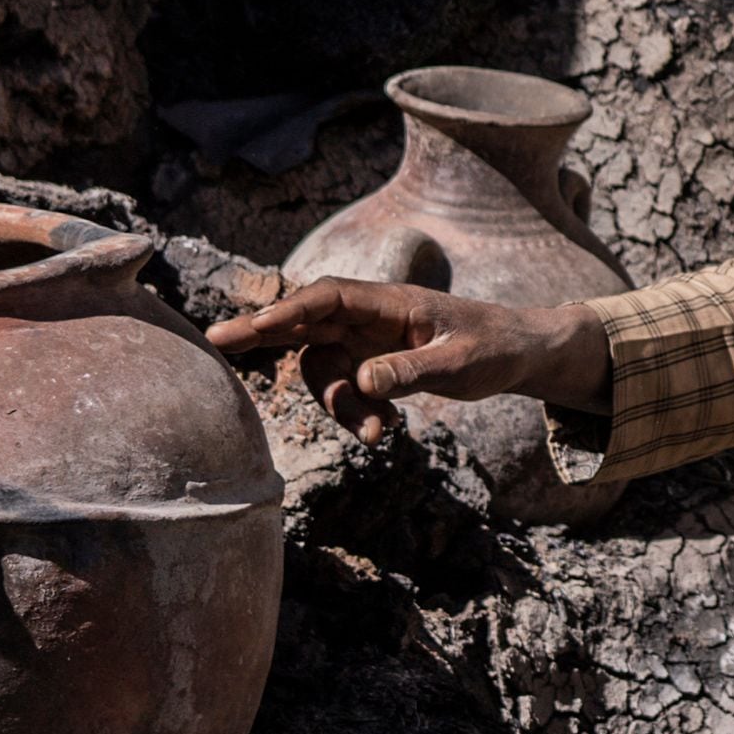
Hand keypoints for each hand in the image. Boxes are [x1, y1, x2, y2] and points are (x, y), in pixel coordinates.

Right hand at [207, 279, 611, 416]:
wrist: (519, 354)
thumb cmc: (495, 349)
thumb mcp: (461, 365)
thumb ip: (413, 372)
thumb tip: (365, 382)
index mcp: (391, 302)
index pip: (329, 298)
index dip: (289, 310)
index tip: (253, 326)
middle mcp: (371, 317)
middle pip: (304, 321)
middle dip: (261, 332)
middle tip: (215, 341)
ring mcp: (368, 340)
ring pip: (323, 368)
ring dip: (338, 405)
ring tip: (379, 435)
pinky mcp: (371, 364)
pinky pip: (343, 389)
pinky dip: (354, 413)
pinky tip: (386, 430)